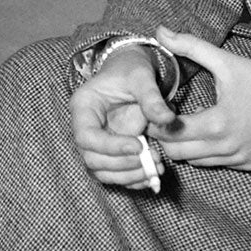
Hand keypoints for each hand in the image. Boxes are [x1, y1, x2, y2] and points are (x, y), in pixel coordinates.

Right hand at [70, 44, 181, 186]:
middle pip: (92, 159)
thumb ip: (152, 98)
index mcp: (83, 107)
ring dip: (128, 176)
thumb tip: (167, 120)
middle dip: (121, 165)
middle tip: (152, 160)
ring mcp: (97, 142)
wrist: (131, 72)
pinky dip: (132, 180)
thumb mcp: (141, 77)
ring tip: (155, 169)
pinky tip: (152, 176)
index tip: (139, 146)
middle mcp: (85, 128)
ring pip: (102, 171)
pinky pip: (115, 174)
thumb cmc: (131, 70)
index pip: (87, 137)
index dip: (110, 147)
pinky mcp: (110, 152)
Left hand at [152, 27, 250, 170]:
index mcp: (216, 124)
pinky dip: (206, 151)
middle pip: (176, 153)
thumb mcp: (227, 61)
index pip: (169, 133)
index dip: (154, 122)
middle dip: (165, 136)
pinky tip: (208, 132)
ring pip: (194, 161)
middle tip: (162, 118)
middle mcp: (225, 148)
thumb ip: (191, 46)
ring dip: (184, 146)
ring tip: (183, 125)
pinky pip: (216, 164)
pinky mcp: (248, 164)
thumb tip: (161, 31)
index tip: (152, 109)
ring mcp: (238, 159)